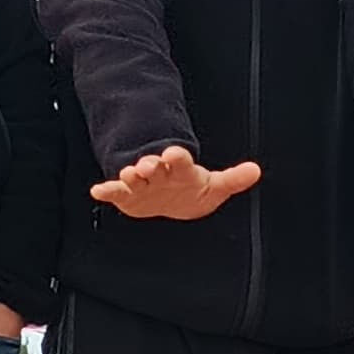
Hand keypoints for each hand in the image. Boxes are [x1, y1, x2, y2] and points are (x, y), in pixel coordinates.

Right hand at [91, 146, 262, 218]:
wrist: (173, 199)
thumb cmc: (192, 190)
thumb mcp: (215, 187)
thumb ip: (233, 179)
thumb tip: (255, 171)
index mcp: (180, 169)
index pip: (179, 160)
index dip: (177, 157)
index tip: (174, 154)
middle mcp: (159, 173)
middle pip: (153, 165)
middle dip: (150, 165)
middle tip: (149, 165)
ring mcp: (142, 183)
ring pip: (133, 176)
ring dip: (130, 175)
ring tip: (129, 175)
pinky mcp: (128, 196)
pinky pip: (116, 192)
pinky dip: (107, 191)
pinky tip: (98, 191)